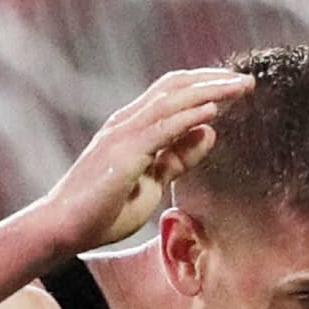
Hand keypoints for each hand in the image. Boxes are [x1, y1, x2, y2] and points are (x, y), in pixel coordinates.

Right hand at [30, 67, 253, 251]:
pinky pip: (162, 127)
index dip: (204, 85)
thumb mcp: (152, 182)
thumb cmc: (102, 210)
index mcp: (131, 127)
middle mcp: (126, 122)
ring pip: (172, 99)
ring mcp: (122, 134)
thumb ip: (178, 158)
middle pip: (175, 87)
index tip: (234, 86)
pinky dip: (189, 115)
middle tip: (246, 80)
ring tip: (239, 86)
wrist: (63, 228)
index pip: (171, 93)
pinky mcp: (123, 153)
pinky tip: (213, 110)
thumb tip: (210, 133)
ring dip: (209, 90)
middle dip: (212, 79)